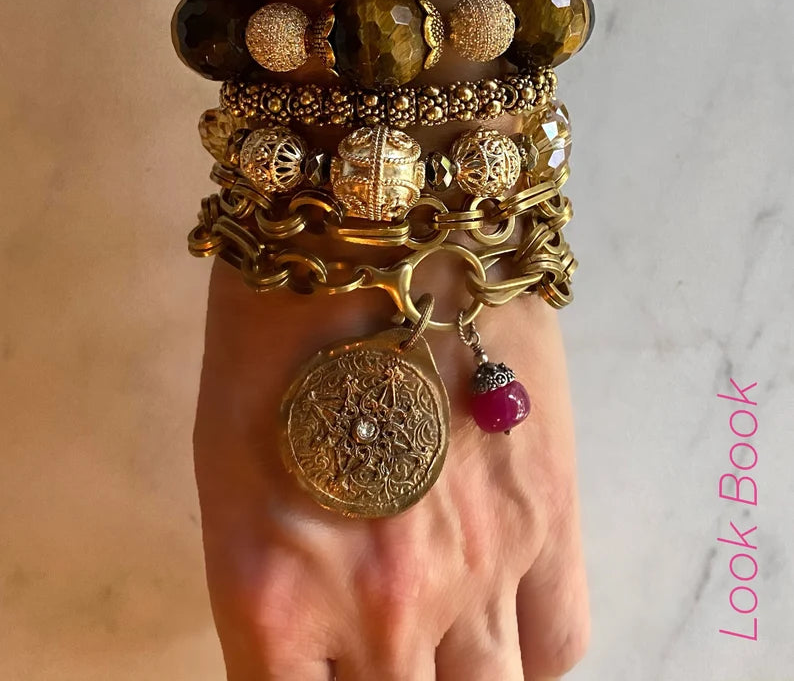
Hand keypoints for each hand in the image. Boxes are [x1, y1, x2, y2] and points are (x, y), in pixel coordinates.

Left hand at [194, 259, 588, 679]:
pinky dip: (530, 648)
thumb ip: (278, 590)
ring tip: (449, 642)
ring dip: (466, 680)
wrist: (378, 226)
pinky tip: (505, 610)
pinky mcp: (550, 516)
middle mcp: (379, 609)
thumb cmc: (274, 334)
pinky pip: (560, 644)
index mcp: (273, 599)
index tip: (324, 674)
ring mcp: (477, 569)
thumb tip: (318, 653)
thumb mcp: (230, 473)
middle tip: (388, 655)